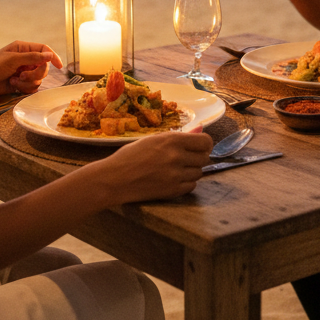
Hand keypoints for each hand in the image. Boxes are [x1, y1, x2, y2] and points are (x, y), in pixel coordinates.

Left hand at [0, 41, 62, 99]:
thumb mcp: (13, 59)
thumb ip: (33, 57)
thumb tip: (50, 55)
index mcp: (23, 48)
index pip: (44, 50)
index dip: (53, 57)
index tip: (59, 66)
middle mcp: (25, 59)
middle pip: (43, 66)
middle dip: (36, 73)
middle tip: (23, 75)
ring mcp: (22, 71)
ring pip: (38, 78)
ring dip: (28, 81)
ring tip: (15, 80)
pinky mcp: (19, 83)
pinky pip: (31, 87)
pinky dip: (24, 87)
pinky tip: (12, 85)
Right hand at [98, 131, 213, 202]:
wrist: (115, 179)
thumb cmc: (131, 156)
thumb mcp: (154, 140)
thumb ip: (179, 137)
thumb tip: (200, 129)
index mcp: (172, 140)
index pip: (205, 141)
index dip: (204, 144)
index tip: (199, 147)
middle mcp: (177, 156)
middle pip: (204, 158)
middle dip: (198, 157)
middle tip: (185, 158)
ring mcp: (176, 175)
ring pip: (199, 172)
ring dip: (191, 170)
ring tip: (175, 169)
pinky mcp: (173, 191)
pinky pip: (192, 186)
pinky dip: (186, 183)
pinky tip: (173, 179)